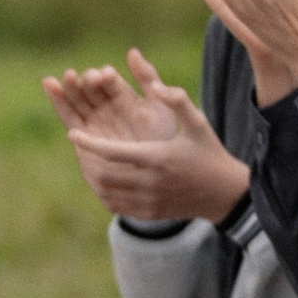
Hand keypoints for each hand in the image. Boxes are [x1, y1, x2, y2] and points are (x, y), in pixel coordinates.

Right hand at [42, 59, 173, 143]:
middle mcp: (107, 107)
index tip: (104, 73)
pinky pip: (68, 115)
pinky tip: (50, 84)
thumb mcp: (159, 105)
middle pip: (91, 90)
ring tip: (66, 77)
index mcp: (126, 99)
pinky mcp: (81, 134)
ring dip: (69, 87)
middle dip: (85, 81)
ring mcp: (93, 120)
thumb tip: (132, 51)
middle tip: (81, 75)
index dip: (106, 78)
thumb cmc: (161, 138)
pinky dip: (59, 101)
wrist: (154, 171)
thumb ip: (147, 78)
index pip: (111, 84)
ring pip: (77, 100)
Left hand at [51, 51, 250, 222]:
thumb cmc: (209, 151)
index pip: (113, 152)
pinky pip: (115, 205)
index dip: (89, 143)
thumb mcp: (198, 122)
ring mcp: (149, 200)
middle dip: (86, 158)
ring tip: (87, 160)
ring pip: (105, 191)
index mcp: (159, 157)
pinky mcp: (148, 213)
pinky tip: (102, 178)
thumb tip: (156, 84)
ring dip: (92, 175)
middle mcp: (151, 182)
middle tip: (78, 146)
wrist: (224, 193)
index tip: (73, 133)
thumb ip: (176, 101)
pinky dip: (103, 191)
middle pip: (104, 173)